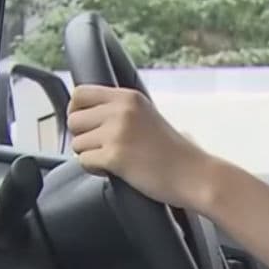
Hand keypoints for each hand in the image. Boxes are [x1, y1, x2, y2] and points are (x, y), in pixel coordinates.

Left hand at [66, 85, 217, 210]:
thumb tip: (85, 113)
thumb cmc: (173, 153)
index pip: (80, 93)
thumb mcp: (147, 116)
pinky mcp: (115, 156)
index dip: (76, 111)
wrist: (194, 175)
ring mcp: (118, 133)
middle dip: (83, 136)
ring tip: (115, 160)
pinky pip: (84, 161)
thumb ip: (120, 110)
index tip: (86, 125)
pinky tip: (116, 170)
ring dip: (90, 155)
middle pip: (73, 119)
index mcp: (129, 97)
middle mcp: (121, 110)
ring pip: (77, 143)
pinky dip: (95, 170)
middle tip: (103, 147)